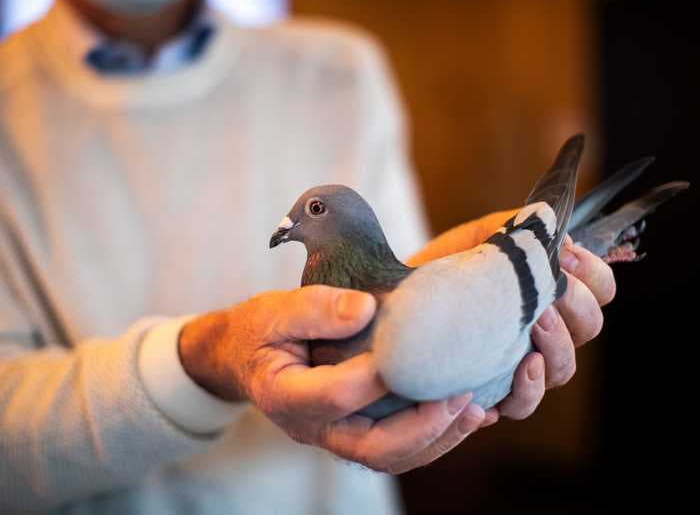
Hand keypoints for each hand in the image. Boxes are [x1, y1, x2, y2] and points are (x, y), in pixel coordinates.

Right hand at [178, 286, 484, 472]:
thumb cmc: (261, 329)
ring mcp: (332, 436)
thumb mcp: (276, 310)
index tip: (414, 349)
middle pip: (372, 447)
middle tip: (460, 395)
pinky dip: (430, 437)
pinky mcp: (351, 433)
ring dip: (435, 438)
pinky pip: (394, 449)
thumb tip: (367, 309)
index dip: (374, 377)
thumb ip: (315, 308)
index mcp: (284, 395)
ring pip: (389, 457)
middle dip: (422, 425)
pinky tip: (459, 414)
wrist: (246, 356)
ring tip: (473, 410)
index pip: (334, 395)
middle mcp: (310, 427)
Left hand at [408, 209, 615, 425]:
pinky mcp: (492, 389)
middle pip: (589, 327)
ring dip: (556, 346)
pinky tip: (515, 369)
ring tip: (532, 323)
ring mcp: (520, 362)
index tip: (565, 259)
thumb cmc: (441, 267)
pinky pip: (521, 404)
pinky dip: (523, 391)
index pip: (599, 288)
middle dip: (576, 307)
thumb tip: (556, 232)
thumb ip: (516, 231)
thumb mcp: (478, 238)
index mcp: (548, 292)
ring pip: (562, 369)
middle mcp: (543, 330)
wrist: (396, 298)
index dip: (593, 275)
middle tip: (547, 292)